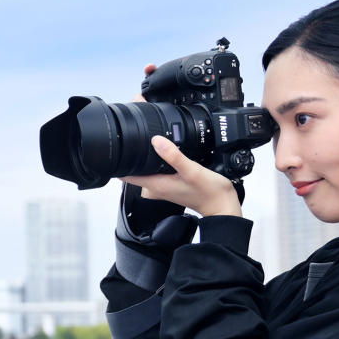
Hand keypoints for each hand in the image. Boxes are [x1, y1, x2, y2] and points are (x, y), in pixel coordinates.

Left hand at [120, 64, 241, 216]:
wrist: (222, 205)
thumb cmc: (209, 193)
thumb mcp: (192, 171)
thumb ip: (174, 156)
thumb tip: (156, 140)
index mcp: (156, 185)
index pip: (125, 174)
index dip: (117, 160)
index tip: (116, 145)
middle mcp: (156, 186)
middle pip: (133, 169)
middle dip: (130, 153)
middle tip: (132, 133)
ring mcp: (163, 185)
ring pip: (145, 168)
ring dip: (143, 155)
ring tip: (146, 138)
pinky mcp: (171, 183)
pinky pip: (157, 169)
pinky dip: (156, 159)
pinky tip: (163, 149)